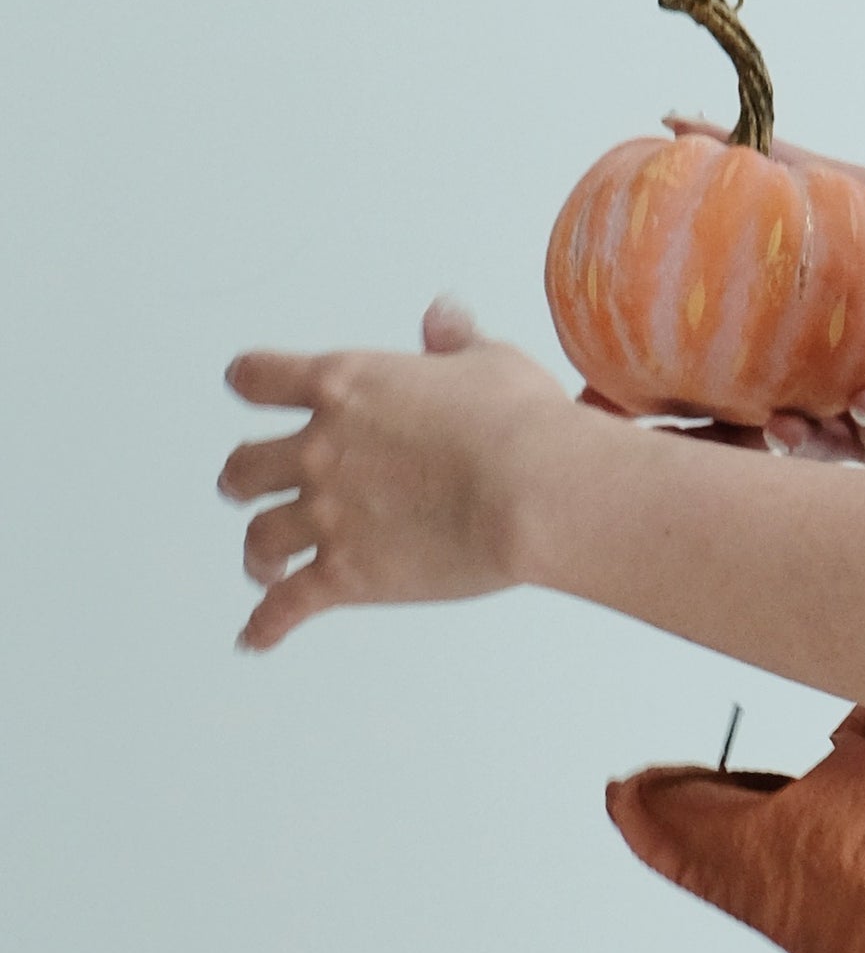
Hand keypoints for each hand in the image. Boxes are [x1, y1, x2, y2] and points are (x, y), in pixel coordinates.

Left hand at [221, 301, 568, 651]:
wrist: (533, 491)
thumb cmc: (521, 422)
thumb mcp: (491, 360)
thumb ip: (454, 339)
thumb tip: (441, 317)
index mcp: (346, 386)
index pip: (259, 377)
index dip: (250, 380)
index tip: (245, 385)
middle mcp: (321, 450)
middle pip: (244, 467)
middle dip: (244, 477)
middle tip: (250, 486)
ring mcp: (327, 515)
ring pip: (259, 537)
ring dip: (258, 551)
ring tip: (264, 563)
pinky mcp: (345, 575)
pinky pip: (286, 606)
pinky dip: (266, 624)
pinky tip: (257, 636)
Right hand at [663, 148, 864, 471]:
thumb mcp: (856, 192)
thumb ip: (775, 164)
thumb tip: (677, 121)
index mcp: (788, 346)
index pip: (699, 377)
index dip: (642, 394)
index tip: (588, 395)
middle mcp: (812, 393)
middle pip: (729, 435)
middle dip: (686, 445)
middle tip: (648, 437)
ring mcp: (857, 425)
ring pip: (799, 457)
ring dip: (779, 444)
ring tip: (771, 423)